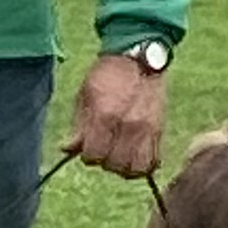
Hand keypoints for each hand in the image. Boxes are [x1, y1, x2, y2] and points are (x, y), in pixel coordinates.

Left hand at [64, 53, 166, 177]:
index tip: (88, 146)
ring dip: (124, 167)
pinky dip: (142, 165)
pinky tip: (133, 156)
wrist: (139, 59)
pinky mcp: (159, 131)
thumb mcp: (85, 95)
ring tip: (119, 155)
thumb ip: (78, 125)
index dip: (87, 154)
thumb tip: (67, 149)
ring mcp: (147, 130)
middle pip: (114, 165)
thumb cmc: (108, 75)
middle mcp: (128, 126)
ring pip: (135, 169)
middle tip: (103, 148)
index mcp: (106, 115)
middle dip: (105, 160)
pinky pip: (152, 162)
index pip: (93, 155)